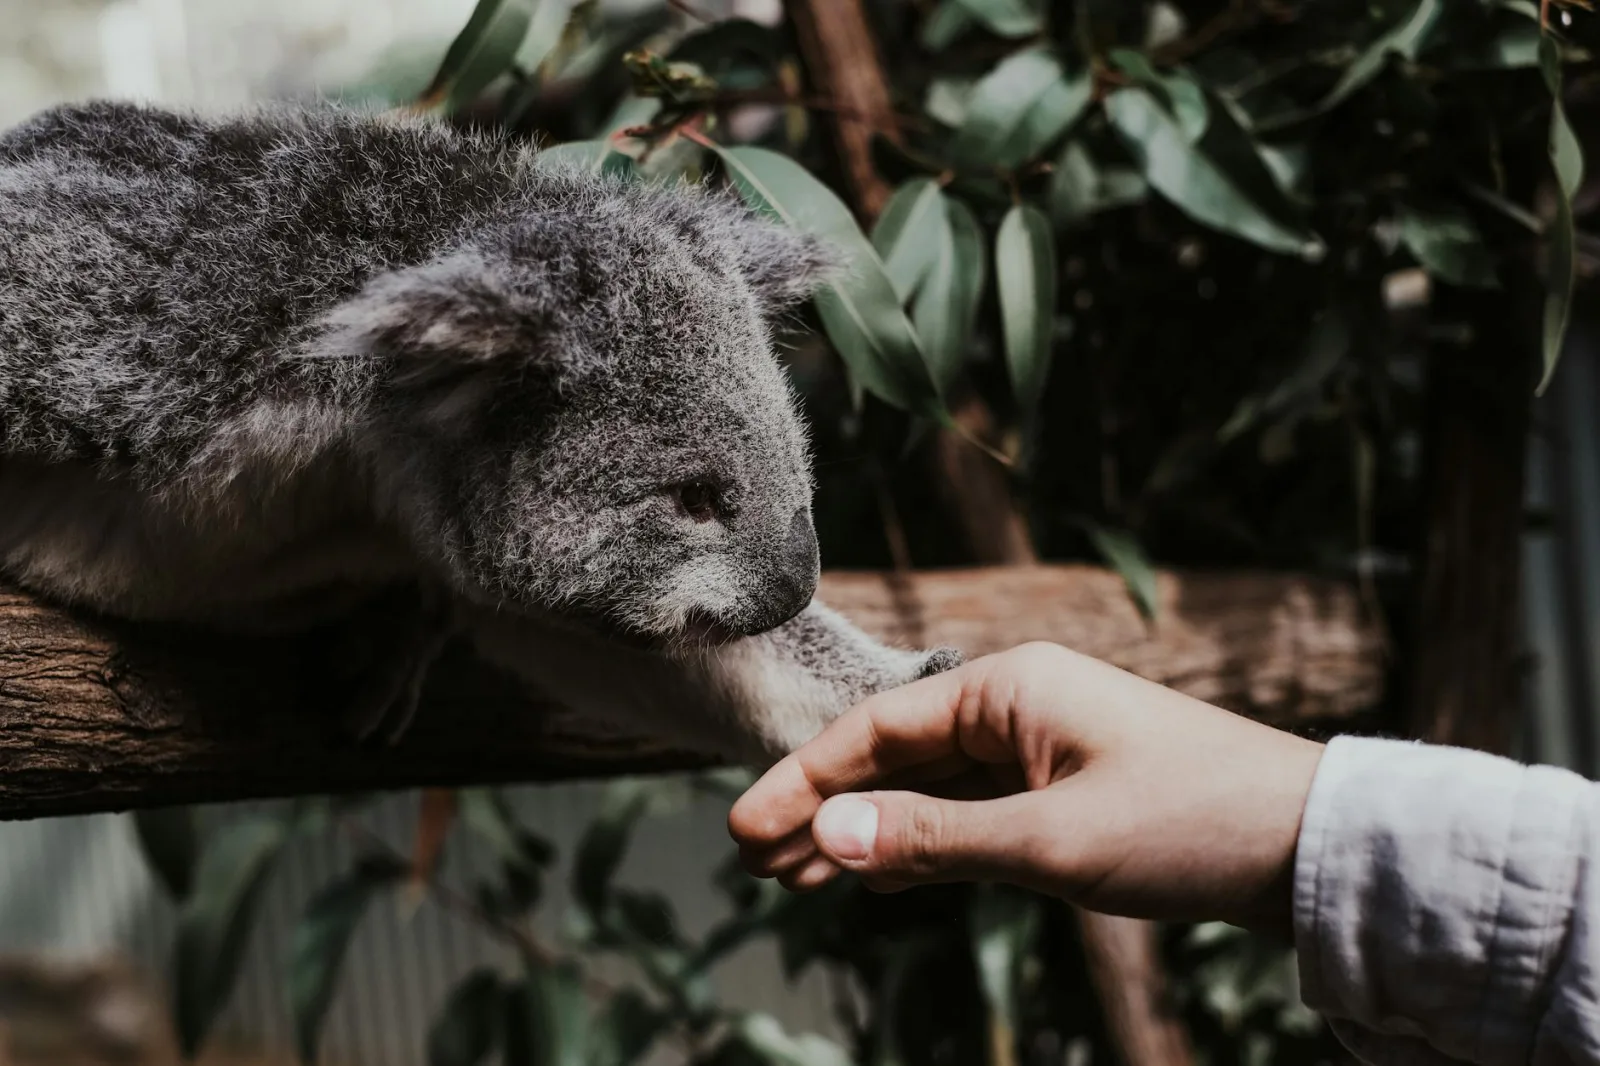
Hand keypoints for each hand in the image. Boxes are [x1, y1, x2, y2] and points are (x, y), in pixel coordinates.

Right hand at [728, 642, 1325, 933]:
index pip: (876, 730)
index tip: (741, 829)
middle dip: (822, 808)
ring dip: (863, 832)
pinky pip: (968, 814)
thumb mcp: (1050, 841)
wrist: (1307, 843)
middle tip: (751, 861)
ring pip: (926, 789)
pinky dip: (918, 844)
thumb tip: (826, 834)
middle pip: (892, 756)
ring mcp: (1038, 749)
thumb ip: (933, 838)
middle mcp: (1016, 706)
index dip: (803, 780)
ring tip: (792, 878)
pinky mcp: (1061, 791)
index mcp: (1009, 687)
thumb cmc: (1189, 822)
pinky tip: (875, 875)